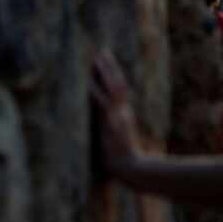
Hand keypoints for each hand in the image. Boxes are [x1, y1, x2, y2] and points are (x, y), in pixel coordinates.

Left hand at [91, 50, 139, 175]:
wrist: (133, 170)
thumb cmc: (128, 162)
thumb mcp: (121, 144)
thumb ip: (116, 133)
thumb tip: (111, 129)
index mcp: (124, 117)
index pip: (119, 91)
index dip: (112, 77)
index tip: (106, 63)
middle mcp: (122, 113)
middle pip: (118, 84)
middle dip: (110, 68)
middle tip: (102, 51)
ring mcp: (118, 116)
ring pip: (113, 89)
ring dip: (105, 72)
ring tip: (97, 57)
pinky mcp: (112, 123)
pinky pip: (103, 103)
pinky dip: (96, 91)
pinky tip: (88, 81)